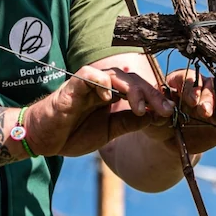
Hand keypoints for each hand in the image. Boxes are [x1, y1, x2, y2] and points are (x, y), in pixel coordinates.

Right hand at [24, 63, 174, 158]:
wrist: (44, 139)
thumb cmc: (74, 133)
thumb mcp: (110, 131)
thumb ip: (130, 123)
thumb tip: (155, 117)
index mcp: (114, 95)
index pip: (141, 90)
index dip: (156, 99)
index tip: (170, 113)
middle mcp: (104, 85)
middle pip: (134, 80)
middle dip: (152, 94)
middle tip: (164, 110)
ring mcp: (89, 84)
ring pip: (117, 75)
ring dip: (132, 90)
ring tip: (140, 108)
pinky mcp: (73, 85)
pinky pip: (90, 76)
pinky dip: (102, 84)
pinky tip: (110, 99)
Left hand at [145, 68, 215, 156]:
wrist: (173, 143)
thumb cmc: (160, 127)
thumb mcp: (152, 121)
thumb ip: (154, 116)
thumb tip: (161, 113)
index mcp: (178, 83)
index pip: (186, 77)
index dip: (190, 87)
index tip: (191, 100)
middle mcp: (197, 88)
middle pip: (206, 84)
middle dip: (206, 95)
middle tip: (203, 110)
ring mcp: (211, 100)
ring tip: (211, 117)